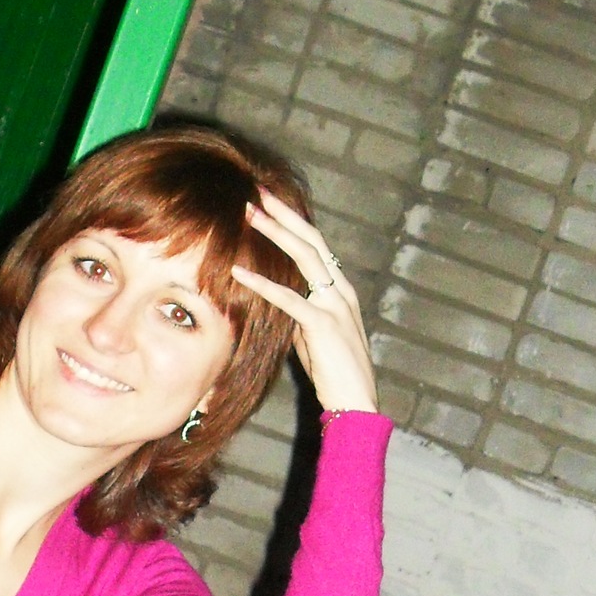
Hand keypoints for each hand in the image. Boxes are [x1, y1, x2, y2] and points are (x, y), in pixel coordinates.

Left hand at [231, 191, 378, 414]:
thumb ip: (298, 314)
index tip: (269, 202)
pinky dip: (263, 283)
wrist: (356, 403)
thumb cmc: (334, 373)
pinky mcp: (324, 325)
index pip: (316, 246)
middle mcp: (341, 291)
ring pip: (305, 258)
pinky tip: (239, 271)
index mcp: (340, 290)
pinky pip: (290, 298)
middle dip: (284, 214)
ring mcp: (335, 305)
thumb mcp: (312, 336)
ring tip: (250, 216)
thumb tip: (274, 301)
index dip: (293, 222)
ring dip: (276, 234)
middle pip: (312, 240)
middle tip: (257, 192)